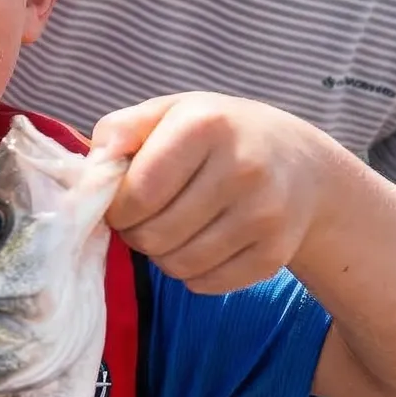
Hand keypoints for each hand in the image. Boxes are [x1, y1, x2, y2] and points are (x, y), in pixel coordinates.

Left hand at [91, 93, 343, 292]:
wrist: (303, 166)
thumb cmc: (220, 136)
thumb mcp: (174, 112)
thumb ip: (123, 129)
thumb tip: (92, 166)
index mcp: (206, 125)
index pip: (138, 194)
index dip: (117, 209)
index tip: (122, 204)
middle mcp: (241, 168)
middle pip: (153, 235)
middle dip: (137, 233)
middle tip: (147, 218)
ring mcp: (263, 214)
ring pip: (176, 266)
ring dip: (162, 255)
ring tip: (174, 230)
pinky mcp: (275, 254)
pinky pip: (205, 285)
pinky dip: (193, 273)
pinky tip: (203, 244)